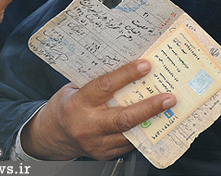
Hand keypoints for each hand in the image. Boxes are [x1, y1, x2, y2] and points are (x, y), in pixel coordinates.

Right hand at [21, 59, 176, 160]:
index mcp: (78, 103)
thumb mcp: (76, 88)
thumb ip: (99, 81)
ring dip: (152, 121)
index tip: (146, 66)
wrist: (52, 135)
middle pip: (124, 117)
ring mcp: (96, 143)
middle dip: (149, 107)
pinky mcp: (104, 154)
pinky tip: (155, 123)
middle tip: (169, 98)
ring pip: (130, 133)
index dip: (127, 75)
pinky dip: (143, 132)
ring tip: (168, 109)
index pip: (106, 86)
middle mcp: (87, 125)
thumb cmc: (66, 106)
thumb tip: (129, 66)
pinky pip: (128, 143)